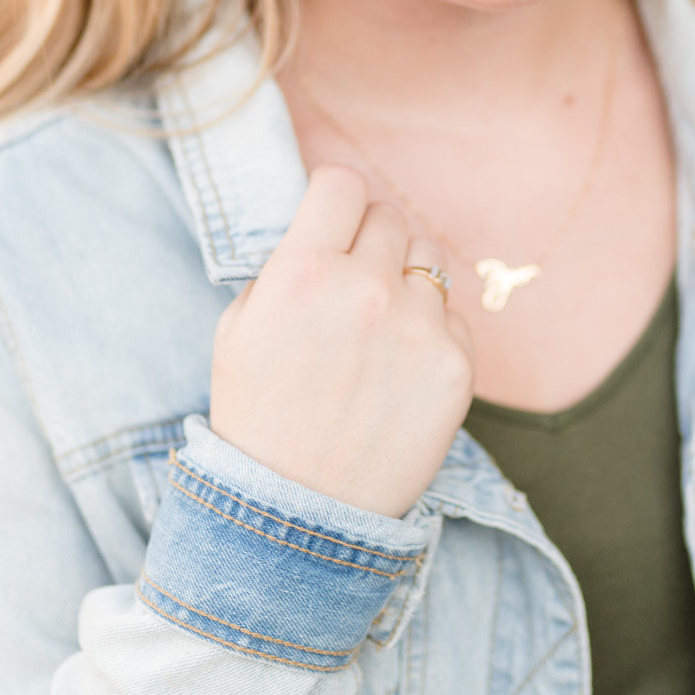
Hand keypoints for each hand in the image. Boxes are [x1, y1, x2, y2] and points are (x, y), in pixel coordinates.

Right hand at [209, 165, 474, 516]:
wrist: (299, 511)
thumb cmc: (260, 417)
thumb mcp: (238, 329)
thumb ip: (283, 267)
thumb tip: (322, 227)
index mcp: (302, 272)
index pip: (342, 183)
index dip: (335, 199)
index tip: (333, 220)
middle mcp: (365, 289)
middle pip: (389, 218)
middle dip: (369, 245)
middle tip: (351, 290)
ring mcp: (417, 327)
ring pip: (428, 261)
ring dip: (406, 284)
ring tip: (377, 335)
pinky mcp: (456, 366)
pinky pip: (453, 319)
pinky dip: (431, 336)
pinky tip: (399, 375)